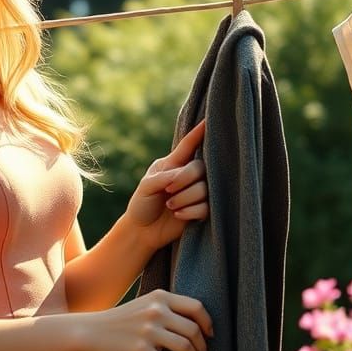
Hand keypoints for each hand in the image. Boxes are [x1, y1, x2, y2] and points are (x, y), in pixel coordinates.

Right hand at [85, 288, 212, 350]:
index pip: (196, 307)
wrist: (93, 330)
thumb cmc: (123, 319)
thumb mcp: (145, 303)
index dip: (208, 323)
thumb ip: (168, 307)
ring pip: (185, 347)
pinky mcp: (139, 350)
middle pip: (194, 330)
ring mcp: (147, 330)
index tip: (210, 335)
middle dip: (203, 347)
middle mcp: (156, 311)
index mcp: (160, 297)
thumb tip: (198, 323)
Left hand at [124, 119, 208, 252]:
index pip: (189, 145)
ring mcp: (196, 192)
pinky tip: (178, 215)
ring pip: (204, 188)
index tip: (210, 120)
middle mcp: (187, 175)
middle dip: (184, 180)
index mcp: (173, 164)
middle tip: (168, 191)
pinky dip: (190, 211)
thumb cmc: (142, 204)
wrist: (142, 230)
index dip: (199, 133)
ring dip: (185, 198)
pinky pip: (207, 207)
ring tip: (170, 206)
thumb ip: (164, 177)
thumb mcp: (146, 187)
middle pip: (200, 168)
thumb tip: (184, 175)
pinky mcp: (202, 210)